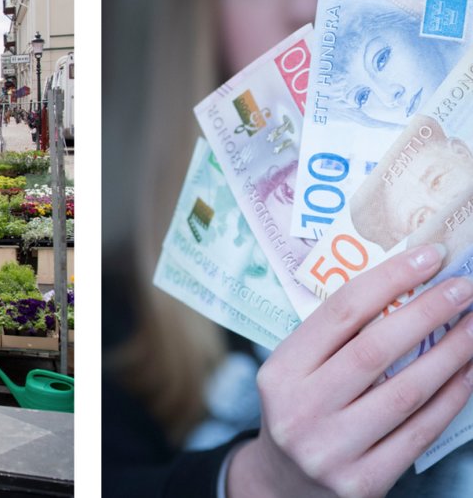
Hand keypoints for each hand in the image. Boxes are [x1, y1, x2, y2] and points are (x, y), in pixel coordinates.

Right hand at [228, 244, 472, 497]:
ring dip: (452, 354)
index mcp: (279, 373)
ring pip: (405, 392)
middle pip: (374, 350)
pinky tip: (469, 373)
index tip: (428, 257)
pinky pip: (419, 433)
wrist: (285, 485)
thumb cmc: (301, 411)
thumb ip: (336, 340)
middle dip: (426, 313)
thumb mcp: (296, 373)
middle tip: (463, 288)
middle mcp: (300, 410)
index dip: (388, 280)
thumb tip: (405, 289)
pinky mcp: (362, 481)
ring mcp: (330, 449)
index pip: (338, 314)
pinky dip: (450, 398)